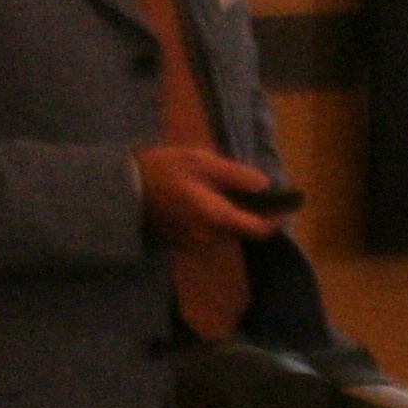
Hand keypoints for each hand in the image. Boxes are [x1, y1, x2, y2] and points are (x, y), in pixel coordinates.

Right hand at [138, 146, 281, 244]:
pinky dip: (213, 220)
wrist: (121, 192)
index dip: (276, 218)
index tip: (286, 204)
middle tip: (245, 186)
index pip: (258, 230)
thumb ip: (235, 175)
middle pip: (241, 230)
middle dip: (249, 212)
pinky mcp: (181, 245)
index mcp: (216, 217)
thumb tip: (264, 185)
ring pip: (224, 232)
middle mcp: (208, 238)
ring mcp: (193, 245)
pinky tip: (201, 199)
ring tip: (218, 188)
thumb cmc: (163, 171)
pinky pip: (208, 234)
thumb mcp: (201, 162)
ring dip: (230, 215)